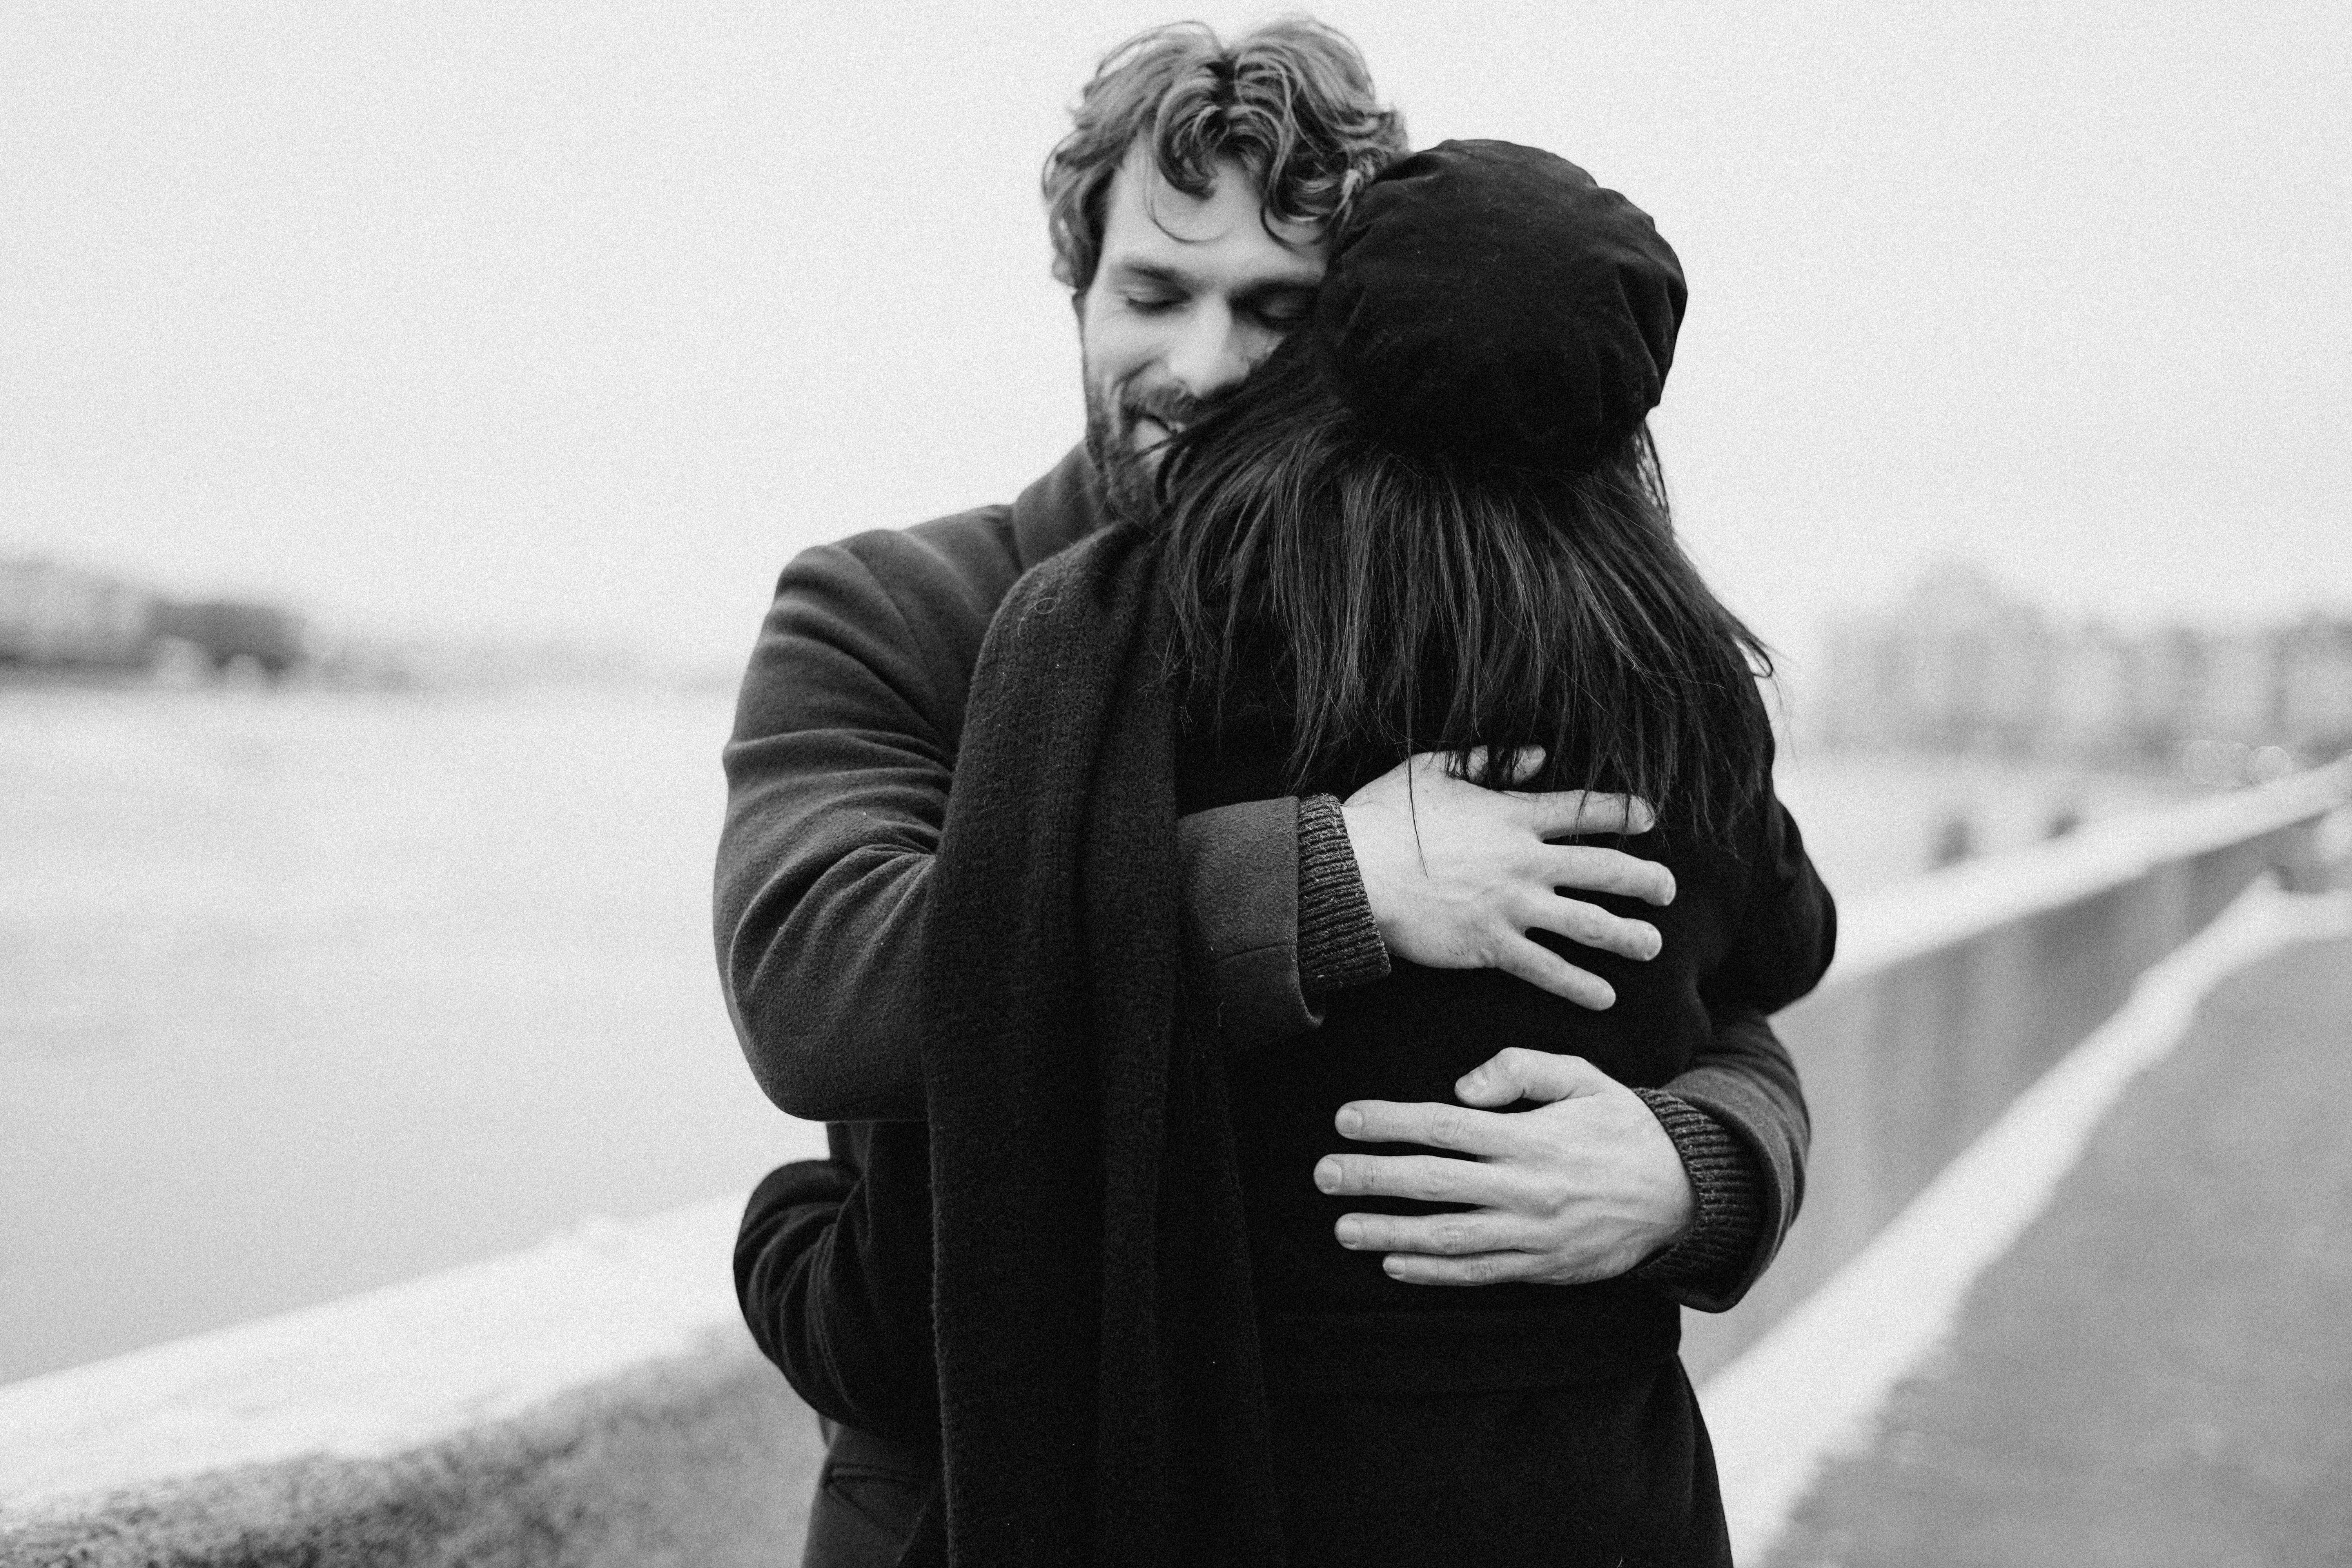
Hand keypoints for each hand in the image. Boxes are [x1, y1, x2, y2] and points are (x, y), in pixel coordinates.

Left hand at [1315, 1049, 1695, 1285]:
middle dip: (1373, 1179)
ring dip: (1389, 1233)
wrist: (1684, 1192)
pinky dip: (1433, 1273)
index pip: (1445, 1128)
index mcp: (1532, 1138)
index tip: (1346, 1119)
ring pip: (1448, 1238)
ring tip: (1343, 1227)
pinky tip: (1393, 1264)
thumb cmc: (1621, 1125)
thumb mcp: (1581, 1077)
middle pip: (1434, 1184)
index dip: (1390, 1123)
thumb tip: (1461, 1088)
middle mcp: (1527, 1190)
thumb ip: (1520, 1069)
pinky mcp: (1543, 1269)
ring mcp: (1533, 1236)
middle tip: (1323, 1174)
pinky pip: (1479, 1274)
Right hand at [1341, 749, 1673, 1008]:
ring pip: (1588, 923)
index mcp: (1513, 815)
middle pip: (1604, 869)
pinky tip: (1604, 997)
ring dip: (1627, 936)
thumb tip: (1539, 755)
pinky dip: (1579, 985)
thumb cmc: (1384, 818)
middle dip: (1645, 880)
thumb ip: (1491, 759)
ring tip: (1653, 946)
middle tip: (1667, 889)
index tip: (1647, 817)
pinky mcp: (1491, 944)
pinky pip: (1547, 968)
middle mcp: (1524, 861)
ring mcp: (1512, 906)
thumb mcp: (1434, 770)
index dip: (1622, 812)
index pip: (1583, 810)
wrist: (1354, 873)